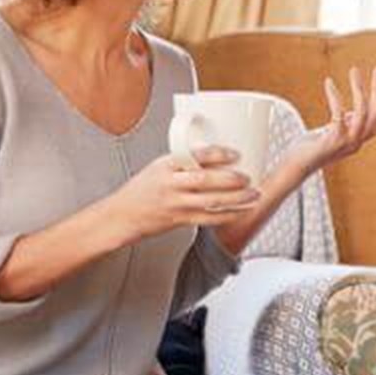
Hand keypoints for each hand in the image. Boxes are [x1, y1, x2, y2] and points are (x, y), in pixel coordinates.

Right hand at [107, 146, 260, 243]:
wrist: (122, 215)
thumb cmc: (141, 189)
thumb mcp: (159, 167)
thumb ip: (184, 162)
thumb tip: (215, 155)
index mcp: (167, 165)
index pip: (195, 156)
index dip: (218, 154)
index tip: (235, 154)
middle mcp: (171, 184)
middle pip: (206, 180)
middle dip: (232, 179)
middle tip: (249, 177)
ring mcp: (176, 204)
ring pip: (212, 201)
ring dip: (237, 199)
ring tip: (253, 194)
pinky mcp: (180, 220)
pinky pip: (209, 219)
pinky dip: (228, 215)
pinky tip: (241, 211)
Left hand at [283, 67, 375, 176]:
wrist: (295, 166)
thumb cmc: (310, 148)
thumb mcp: (333, 133)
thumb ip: (345, 124)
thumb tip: (354, 112)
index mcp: (358, 140)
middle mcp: (356, 142)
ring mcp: (346, 142)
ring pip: (362, 112)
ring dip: (359, 88)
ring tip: (354, 70)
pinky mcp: (332, 140)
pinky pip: (338, 114)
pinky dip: (335, 96)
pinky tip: (329, 83)